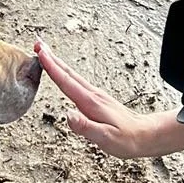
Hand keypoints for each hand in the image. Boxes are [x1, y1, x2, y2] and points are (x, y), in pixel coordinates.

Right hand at [34, 41, 156, 157]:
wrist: (145, 135)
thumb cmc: (127, 138)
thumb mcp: (105, 137)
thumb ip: (86, 127)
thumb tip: (68, 115)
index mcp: (91, 102)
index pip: (67, 82)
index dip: (52, 67)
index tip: (41, 53)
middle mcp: (92, 95)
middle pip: (68, 72)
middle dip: (52, 57)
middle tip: (38, 44)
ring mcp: (95, 95)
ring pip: (72, 75)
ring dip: (58, 63)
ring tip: (46, 54)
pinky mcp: (97, 99)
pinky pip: (77, 81)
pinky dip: (66, 73)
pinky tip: (64, 74)